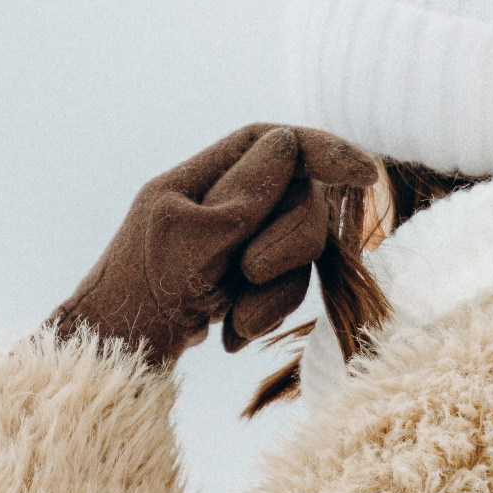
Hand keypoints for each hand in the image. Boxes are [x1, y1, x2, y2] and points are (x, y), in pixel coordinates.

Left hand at [46, 125, 380, 369]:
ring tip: (233, 320)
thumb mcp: (196, 238)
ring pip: (300, 253)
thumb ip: (247, 191)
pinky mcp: (248, 281)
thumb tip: (287, 141)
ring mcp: (240, 242)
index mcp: (205, 175)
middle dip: (288, 245)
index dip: (325, 150)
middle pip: (300, 201)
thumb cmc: (146, 289)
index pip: (276, 144)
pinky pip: (286, 289)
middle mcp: (227, 202)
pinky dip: (262, 314)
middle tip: (250, 271)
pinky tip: (228, 333)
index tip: (365, 174)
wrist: (126, 352)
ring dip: (273, 295)